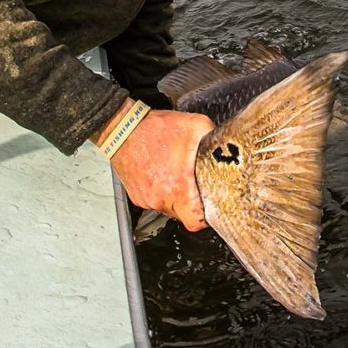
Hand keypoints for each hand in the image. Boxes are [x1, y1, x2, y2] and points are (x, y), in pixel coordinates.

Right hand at [106, 108, 213, 231]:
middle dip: (190, 203)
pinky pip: (154, 200)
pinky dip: (159, 190)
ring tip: (173, 173)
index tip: (209, 206)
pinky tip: (160, 172)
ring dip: (174, 196)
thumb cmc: (152, 128)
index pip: (196, 221)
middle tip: (192, 185)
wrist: (121, 128)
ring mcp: (147, 198)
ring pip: (168, 209)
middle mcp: (161, 197)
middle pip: (183, 216)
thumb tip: (226, 144)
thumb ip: (213, 137)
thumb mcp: (192, 125)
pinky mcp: (136, 195)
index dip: (206, 217)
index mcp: (177, 187)